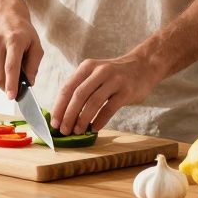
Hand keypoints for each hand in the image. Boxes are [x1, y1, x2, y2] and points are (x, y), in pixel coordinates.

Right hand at [0, 0, 42, 100]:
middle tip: (14, 88)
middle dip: (6, 87)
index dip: (11, 84)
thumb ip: (34, 65)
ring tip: (8, 70)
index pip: (11, 67)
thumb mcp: (36, 45)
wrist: (4, 15)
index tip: (12, 96)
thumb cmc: (23, 32)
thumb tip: (29, 83)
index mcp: (14, 40)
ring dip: (1, 80)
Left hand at [50, 53, 165, 134]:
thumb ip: (81, 88)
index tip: (54, 123)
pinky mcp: (127, 91)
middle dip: (68, 115)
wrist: (144, 66)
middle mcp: (99, 71)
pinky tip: (94, 129)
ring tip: (78, 131)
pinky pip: (109, 108)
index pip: (67, 88)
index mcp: (87, 67)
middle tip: (64, 130)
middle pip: (78, 95)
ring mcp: (114, 80)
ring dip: (83, 120)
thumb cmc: (114, 75)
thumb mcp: (95, 73)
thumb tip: (63, 113)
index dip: (59, 107)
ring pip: (93, 102)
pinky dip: (100, 120)